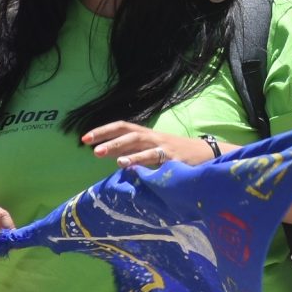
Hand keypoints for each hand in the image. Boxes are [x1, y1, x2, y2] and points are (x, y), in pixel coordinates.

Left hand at [84, 121, 212, 169]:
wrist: (206, 154)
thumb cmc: (176, 154)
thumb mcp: (152, 150)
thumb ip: (133, 151)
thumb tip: (110, 154)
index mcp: (147, 134)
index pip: (122, 127)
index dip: (103, 131)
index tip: (84, 139)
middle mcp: (153, 136)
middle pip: (127, 131)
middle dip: (107, 136)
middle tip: (89, 146)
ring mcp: (162, 145)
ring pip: (138, 141)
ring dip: (118, 146)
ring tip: (101, 153)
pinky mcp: (171, 157)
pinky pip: (153, 157)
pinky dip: (138, 159)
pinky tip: (125, 164)